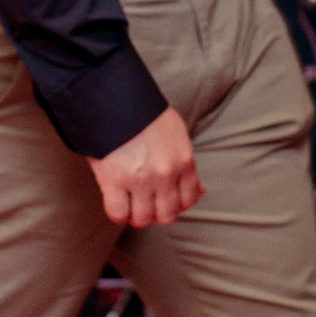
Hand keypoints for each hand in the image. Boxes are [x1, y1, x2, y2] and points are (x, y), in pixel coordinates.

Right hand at [90, 106, 202, 227]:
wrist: (116, 98)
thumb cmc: (146, 115)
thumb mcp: (177, 134)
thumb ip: (188, 164)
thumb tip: (201, 190)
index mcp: (184, 161)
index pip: (189, 199)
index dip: (178, 205)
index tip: (166, 201)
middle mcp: (165, 174)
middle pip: (167, 215)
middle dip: (157, 214)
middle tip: (147, 205)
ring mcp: (140, 179)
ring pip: (143, 218)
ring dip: (136, 215)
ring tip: (130, 204)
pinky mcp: (114, 181)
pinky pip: (118, 213)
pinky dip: (117, 213)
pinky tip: (116, 202)